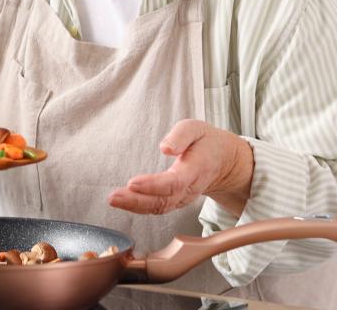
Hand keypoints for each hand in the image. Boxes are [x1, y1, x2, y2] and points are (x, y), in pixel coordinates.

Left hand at [108, 119, 253, 216]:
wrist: (223, 161)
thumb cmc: (206, 141)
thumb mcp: (197, 128)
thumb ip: (181, 135)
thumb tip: (165, 148)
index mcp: (196, 169)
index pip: (174, 182)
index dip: (153, 185)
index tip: (132, 182)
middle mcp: (189, 188)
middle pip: (164, 200)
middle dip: (137, 201)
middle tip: (113, 197)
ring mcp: (183, 197)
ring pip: (160, 208)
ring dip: (134, 206)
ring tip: (113, 200)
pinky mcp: (176, 200)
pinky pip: (158, 208)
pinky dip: (140, 208)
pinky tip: (123, 202)